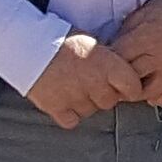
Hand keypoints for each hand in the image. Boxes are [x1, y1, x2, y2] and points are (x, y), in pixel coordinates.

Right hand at [25, 31, 145, 130]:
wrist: (28, 44)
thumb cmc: (62, 40)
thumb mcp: (93, 44)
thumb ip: (109, 63)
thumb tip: (123, 76)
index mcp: (107, 65)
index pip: (133, 88)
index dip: (130, 88)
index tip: (124, 86)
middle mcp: (94, 83)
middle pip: (110, 101)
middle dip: (104, 94)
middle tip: (91, 82)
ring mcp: (75, 97)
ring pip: (91, 111)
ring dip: (86, 103)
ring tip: (73, 87)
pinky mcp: (56, 107)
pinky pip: (72, 120)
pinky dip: (69, 114)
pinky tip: (64, 99)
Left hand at [108, 0, 161, 108]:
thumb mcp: (146, 10)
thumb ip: (128, 29)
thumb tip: (113, 45)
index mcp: (145, 38)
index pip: (116, 59)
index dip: (107, 62)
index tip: (104, 62)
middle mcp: (158, 58)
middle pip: (128, 79)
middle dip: (117, 79)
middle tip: (113, 77)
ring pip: (146, 93)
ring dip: (135, 92)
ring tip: (131, 86)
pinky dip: (156, 98)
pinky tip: (151, 91)